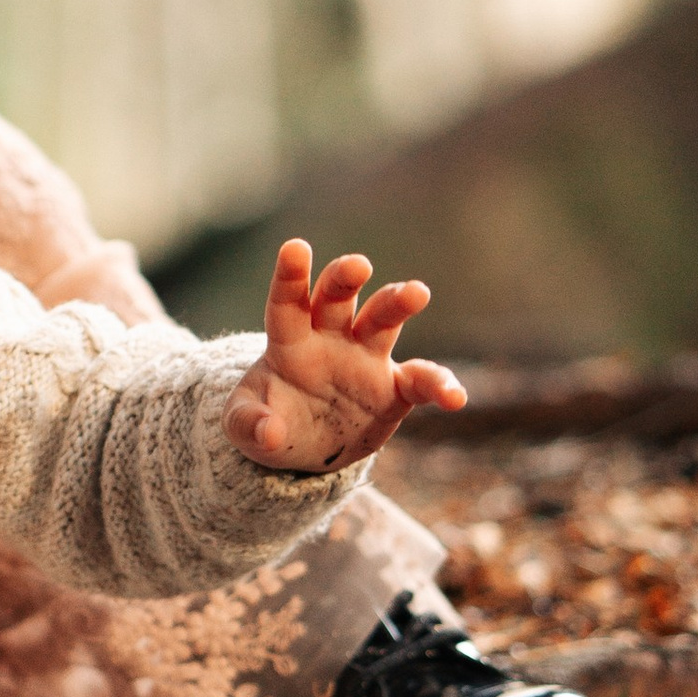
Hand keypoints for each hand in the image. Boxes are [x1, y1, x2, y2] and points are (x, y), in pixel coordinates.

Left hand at [224, 241, 466, 473]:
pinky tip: (454, 397)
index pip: (287, 304)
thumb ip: (248, 426)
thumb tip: (269, 433)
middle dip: (345, 278)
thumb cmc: (269, 422)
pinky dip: (439, 385)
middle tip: (358, 265)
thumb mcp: (243, 428)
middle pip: (338, 298)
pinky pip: (420, 381)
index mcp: (290, 344)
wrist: (305, 448)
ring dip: (398, 303)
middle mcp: (331, 339)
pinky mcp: (394, 389)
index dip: (290, 277)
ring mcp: (365, 359)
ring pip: (383, 321)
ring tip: (417, 292)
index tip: (295, 247)